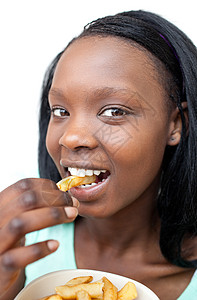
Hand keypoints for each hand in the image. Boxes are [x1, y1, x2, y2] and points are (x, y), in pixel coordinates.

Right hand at [0, 178, 77, 298]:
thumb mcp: (16, 217)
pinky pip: (17, 257)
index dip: (47, 186)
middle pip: (26, 201)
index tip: (64, 192)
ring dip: (52, 216)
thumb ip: (32, 205)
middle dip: (56, 199)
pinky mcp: (0, 267)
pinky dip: (38, 249)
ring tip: (72, 215)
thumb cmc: (10, 241)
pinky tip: (55, 244)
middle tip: (74, 203)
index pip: (23, 186)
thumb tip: (62, 193)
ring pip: (21, 223)